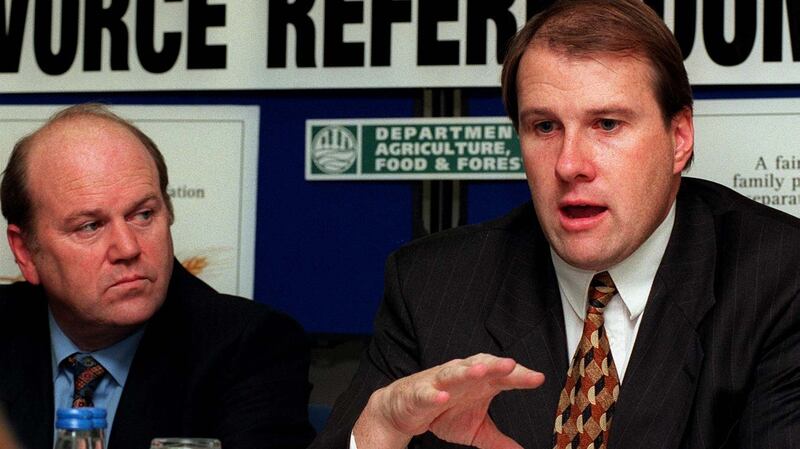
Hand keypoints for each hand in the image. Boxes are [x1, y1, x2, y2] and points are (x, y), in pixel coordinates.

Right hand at [352, 353, 544, 448]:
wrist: (405, 411)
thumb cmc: (444, 412)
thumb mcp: (475, 430)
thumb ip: (498, 440)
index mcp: (478, 383)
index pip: (502, 376)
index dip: (519, 376)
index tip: (538, 379)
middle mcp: (461, 377)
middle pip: (480, 366)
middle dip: (495, 365)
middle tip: (512, 366)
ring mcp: (439, 383)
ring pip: (454, 373)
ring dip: (467, 371)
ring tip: (481, 371)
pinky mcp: (419, 393)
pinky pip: (427, 392)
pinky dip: (435, 394)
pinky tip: (443, 397)